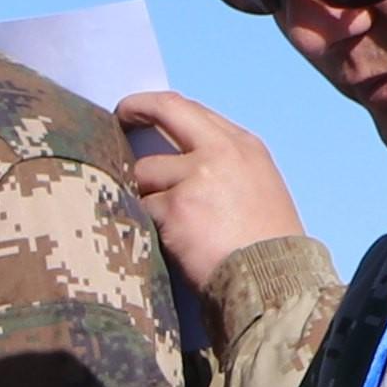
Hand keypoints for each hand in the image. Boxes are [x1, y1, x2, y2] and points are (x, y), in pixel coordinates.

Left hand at [112, 93, 306, 295]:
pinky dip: (143, 225)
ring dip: (141, 195)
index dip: (157, 107)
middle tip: (115, 120)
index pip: (191, 110)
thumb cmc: (264, 246)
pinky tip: (161, 241)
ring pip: (144, 172)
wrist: (271, 279)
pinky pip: (141, 209)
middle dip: (134, 109)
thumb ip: (221, 166)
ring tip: (162, 224)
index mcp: (243, 146)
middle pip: (166, 110)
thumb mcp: (256, 188)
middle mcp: (221, 151)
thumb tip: (176, 161)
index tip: (135, 112)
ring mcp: (197, 176)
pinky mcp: (176, 208)